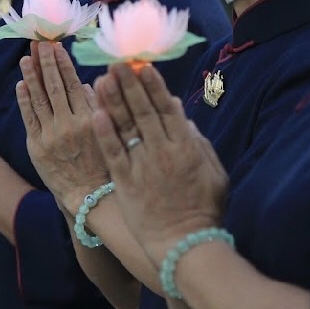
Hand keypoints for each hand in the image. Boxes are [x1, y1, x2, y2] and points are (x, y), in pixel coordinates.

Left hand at [17, 41, 107, 210]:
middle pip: (54, 87)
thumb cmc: (103, 162)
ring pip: (39, 99)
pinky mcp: (36, 147)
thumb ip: (95, 106)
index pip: (73, 84)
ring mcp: (50, 136)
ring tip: (26, 58)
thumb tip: (87, 82)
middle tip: (39, 42)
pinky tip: (20, 84)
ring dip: (31, 76)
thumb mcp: (108, 133)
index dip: (63, 64)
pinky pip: (29, 118)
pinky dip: (24, 100)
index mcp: (89, 119)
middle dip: (46, 62)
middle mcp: (68, 125)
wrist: (88, 196)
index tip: (57, 46)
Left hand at [92, 63, 227, 266]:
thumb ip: (200, 144)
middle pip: (144, 110)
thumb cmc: (204, 211)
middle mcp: (163, 151)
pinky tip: (95, 112)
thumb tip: (184, 118)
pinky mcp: (126, 183)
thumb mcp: (215, 174)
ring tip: (103, 77)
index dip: (154, 85)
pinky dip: (105, 132)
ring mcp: (143, 166)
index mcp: (186, 147)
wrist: (184, 246)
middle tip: (117, 61)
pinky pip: (114, 153)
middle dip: (130, 84)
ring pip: (126, 126)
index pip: (167, 108)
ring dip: (114, 100)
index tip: (143, 65)